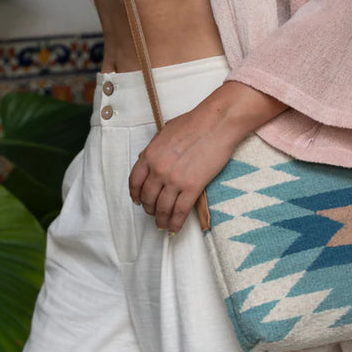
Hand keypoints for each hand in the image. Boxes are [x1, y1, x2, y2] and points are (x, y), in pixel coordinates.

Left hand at [128, 80, 286, 232]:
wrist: (216, 123)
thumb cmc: (194, 122)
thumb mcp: (165, 131)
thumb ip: (156, 148)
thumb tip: (152, 159)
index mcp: (149, 155)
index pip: (135, 182)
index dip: (136, 195)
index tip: (138, 201)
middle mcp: (158, 170)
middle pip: (148, 198)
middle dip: (149, 209)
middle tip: (153, 213)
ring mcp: (174, 180)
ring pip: (162, 208)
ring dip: (161, 219)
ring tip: (162, 225)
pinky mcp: (192, 188)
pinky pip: (180, 211)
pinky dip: (176, 223)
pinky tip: (174, 229)